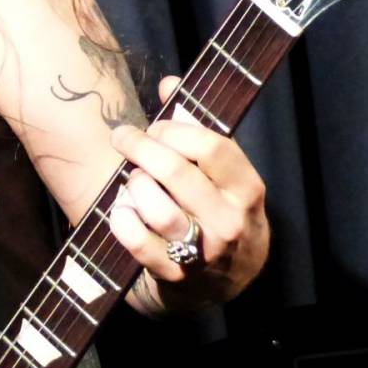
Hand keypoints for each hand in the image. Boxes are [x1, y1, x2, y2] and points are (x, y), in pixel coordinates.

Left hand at [105, 75, 269, 308]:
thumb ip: (196, 127)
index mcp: (246, 189)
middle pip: (175, 171)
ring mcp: (203, 252)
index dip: (173, 129)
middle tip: (124, 139)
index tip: (155, 128)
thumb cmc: (217, 212)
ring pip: (155, 206)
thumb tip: (168, 83)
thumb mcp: (220, 174)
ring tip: (131, 180)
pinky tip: (122, 210)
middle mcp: (229, 221)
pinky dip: (121, 219)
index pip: (210, 145)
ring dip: (133, 185)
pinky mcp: (174, 275)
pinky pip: (136, 240)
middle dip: (139, 146)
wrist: (225, 284)